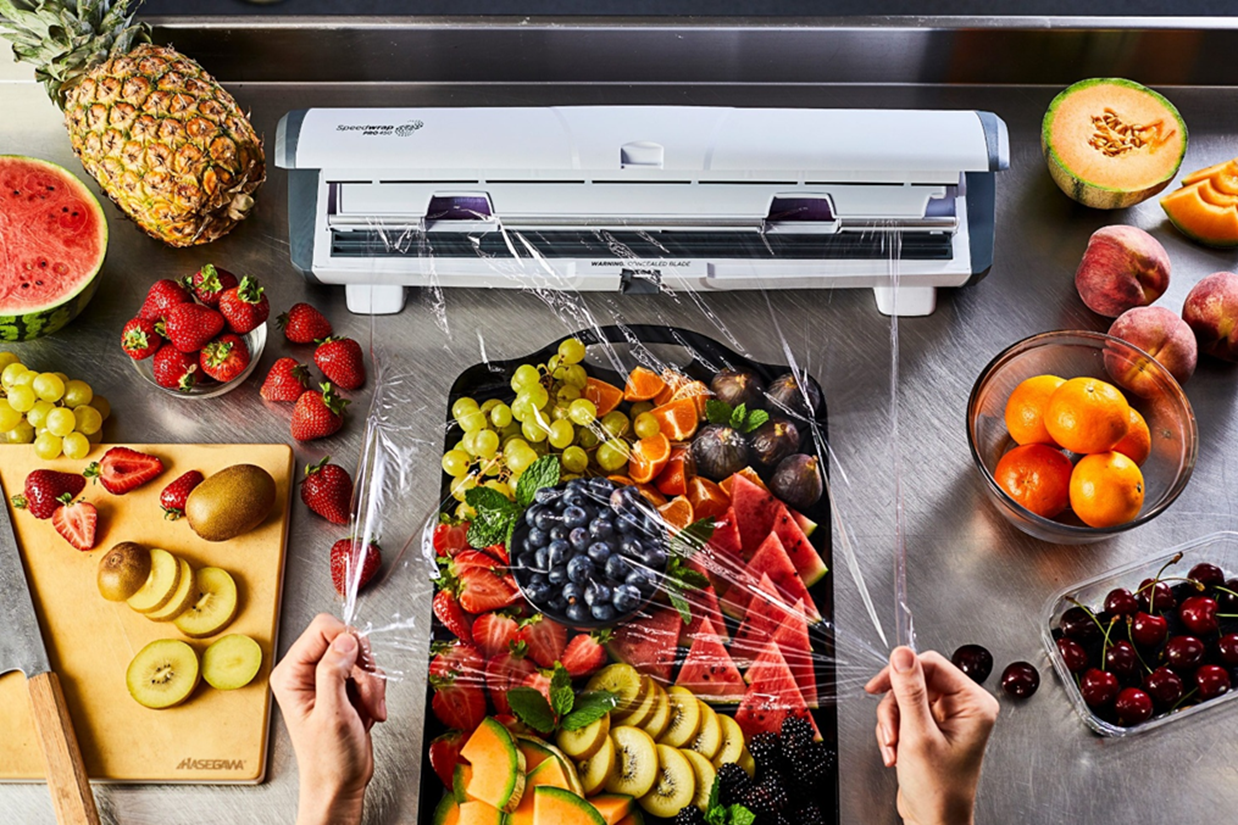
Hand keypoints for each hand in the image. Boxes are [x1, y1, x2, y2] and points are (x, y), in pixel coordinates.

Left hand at [271, 613, 387, 824]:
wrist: (341, 783)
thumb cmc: (328, 760)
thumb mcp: (331, 715)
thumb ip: (333, 672)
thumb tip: (345, 639)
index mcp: (291, 674)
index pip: (321, 628)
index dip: (346, 639)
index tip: (358, 661)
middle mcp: (306, 673)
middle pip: (345, 639)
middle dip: (363, 667)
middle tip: (365, 692)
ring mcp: (326, 678)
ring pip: (361, 656)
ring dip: (373, 683)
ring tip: (367, 709)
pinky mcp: (344, 686)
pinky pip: (369, 671)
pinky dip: (376, 690)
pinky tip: (369, 712)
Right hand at [865, 647, 998, 824]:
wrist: (934, 821)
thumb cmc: (939, 790)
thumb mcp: (918, 736)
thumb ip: (909, 692)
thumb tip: (902, 654)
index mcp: (973, 704)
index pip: (932, 664)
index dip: (901, 672)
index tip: (878, 685)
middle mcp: (964, 707)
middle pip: (915, 681)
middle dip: (895, 707)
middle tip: (891, 729)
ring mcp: (947, 717)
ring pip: (905, 697)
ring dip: (891, 721)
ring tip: (893, 746)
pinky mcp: (932, 726)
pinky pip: (903, 712)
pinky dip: (893, 730)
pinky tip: (894, 750)